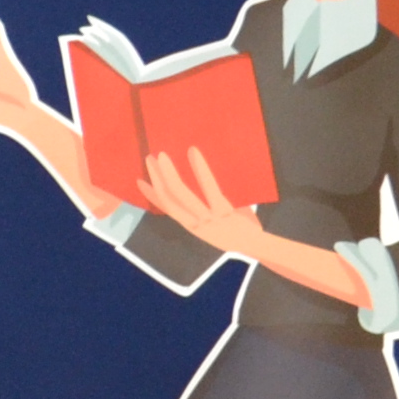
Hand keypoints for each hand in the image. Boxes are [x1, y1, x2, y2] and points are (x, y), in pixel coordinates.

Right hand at [133, 144, 268, 258]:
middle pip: (168, 200)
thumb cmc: (242, 230)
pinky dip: (200, 168)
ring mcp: (208, 219)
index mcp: (192, 226)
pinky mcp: (222, 212)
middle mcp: (195, 224)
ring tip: (161, 156)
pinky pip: (209, 188)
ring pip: (181, 195)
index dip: (151, 195)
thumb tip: (205, 183)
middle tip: (150, 158)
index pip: (167, 209)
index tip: (140, 181)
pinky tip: (193, 152)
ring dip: (168, 173)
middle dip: (156, 178)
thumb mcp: (219, 221)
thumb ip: (209, 206)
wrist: (258, 246)